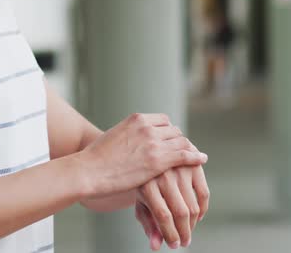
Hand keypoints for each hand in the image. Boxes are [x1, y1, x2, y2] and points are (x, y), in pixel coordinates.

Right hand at [78, 113, 207, 197]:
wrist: (89, 170)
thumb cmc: (96, 159)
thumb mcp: (113, 136)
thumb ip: (128, 136)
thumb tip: (131, 142)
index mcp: (136, 119)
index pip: (163, 120)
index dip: (169, 132)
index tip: (171, 141)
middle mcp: (147, 127)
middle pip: (174, 131)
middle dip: (179, 141)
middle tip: (185, 151)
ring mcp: (154, 143)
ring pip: (182, 141)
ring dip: (189, 149)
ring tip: (196, 157)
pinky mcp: (158, 161)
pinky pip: (185, 155)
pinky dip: (195, 156)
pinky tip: (202, 159)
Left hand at [135, 166, 209, 250]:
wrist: (154, 155)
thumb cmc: (147, 183)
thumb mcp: (142, 202)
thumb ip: (148, 224)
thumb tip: (156, 246)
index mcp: (147, 185)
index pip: (163, 216)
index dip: (170, 234)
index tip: (174, 245)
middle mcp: (163, 176)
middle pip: (180, 212)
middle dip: (184, 232)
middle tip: (184, 242)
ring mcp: (180, 170)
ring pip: (193, 206)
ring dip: (193, 224)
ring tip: (188, 230)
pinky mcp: (193, 166)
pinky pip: (204, 194)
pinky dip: (203, 209)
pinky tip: (197, 216)